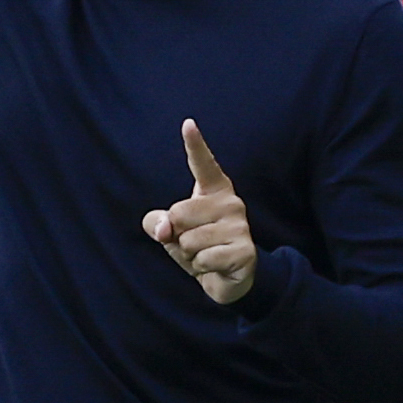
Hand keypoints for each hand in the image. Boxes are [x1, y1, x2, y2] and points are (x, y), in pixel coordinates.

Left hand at [138, 118, 257, 305]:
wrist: (229, 279)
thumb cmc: (199, 247)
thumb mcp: (171, 232)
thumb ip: (158, 224)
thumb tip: (165, 229)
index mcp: (213, 190)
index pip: (202, 164)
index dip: (195, 144)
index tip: (188, 124)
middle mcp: (230, 202)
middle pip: (179, 213)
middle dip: (176, 236)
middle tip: (194, 244)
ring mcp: (240, 226)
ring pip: (189, 240)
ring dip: (189, 255)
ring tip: (204, 255)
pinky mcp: (244, 250)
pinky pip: (203, 259)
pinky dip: (200, 267)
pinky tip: (214, 266)